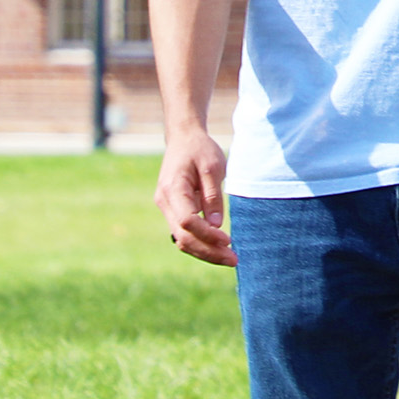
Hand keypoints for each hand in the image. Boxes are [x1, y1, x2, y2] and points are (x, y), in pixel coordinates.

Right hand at [157, 129, 233, 266]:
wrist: (183, 138)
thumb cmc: (199, 149)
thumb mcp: (212, 167)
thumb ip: (213, 196)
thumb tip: (216, 226)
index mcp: (172, 189)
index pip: (187, 221)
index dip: (207, 235)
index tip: (228, 241)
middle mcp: (164, 202)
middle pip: (183, 237)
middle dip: (208, 251)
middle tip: (234, 260)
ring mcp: (166, 208)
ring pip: (182, 240)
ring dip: (205, 252)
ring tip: (229, 259)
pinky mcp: (173, 211)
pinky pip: (184, 233)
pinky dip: (200, 244)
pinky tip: (218, 249)